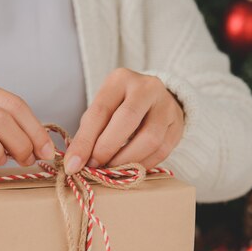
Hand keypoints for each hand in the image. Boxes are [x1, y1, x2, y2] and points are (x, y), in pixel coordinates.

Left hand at [64, 68, 183, 173]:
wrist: (154, 100)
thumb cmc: (119, 108)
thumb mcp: (101, 112)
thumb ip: (88, 133)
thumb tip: (74, 164)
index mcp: (120, 79)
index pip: (100, 111)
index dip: (85, 141)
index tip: (73, 165)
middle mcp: (147, 87)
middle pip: (127, 120)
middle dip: (107, 149)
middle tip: (95, 168)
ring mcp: (166, 104)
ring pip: (150, 138)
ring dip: (127, 160)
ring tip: (112, 170)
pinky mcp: (178, 124)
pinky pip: (162, 150)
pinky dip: (143, 165)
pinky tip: (130, 169)